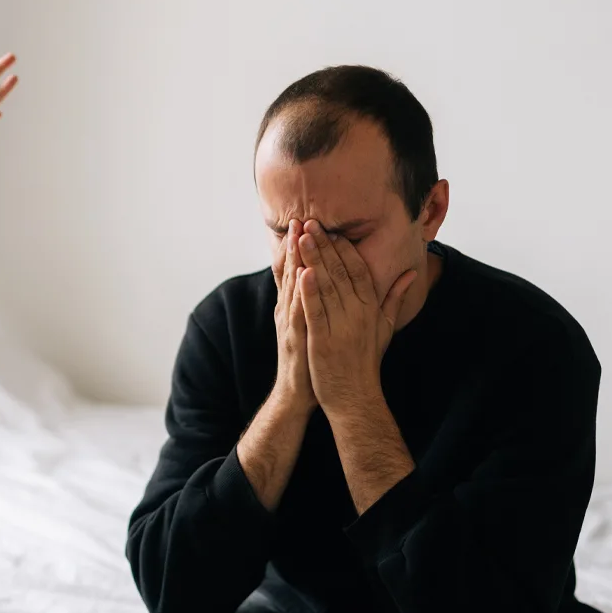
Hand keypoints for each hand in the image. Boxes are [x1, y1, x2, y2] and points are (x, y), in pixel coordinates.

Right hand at [272, 220, 314, 412]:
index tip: (307, 223)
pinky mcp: (296, 338)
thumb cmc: (311, 358)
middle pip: (291, 273)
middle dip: (295, 245)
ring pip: (292, 287)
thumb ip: (319, 304)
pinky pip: (298, 311)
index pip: (298, 271)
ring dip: (294, 261)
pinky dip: (300, 292)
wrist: (298, 392)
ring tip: (298, 236)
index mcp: (295, 307)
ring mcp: (290, 324)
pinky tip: (305, 274)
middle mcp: (289, 311)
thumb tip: (322, 284)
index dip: (300, 247)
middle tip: (299, 219)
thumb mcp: (313, 326)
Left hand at [295, 222, 413, 413]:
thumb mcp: (385, 327)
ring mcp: (341, 328)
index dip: (345, 249)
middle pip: (340, 273)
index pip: (359, 271)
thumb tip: (412, 273)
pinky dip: (309, 292)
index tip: (333, 229)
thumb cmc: (367, 361)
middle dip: (325, 245)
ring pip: (326, 287)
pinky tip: (302, 272)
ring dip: (313, 259)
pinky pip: (316, 312)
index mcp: (370, 309)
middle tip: (311, 221)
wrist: (355, 396)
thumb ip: (395, 298)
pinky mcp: (323, 342)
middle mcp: (358, 314)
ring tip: (302, 236)